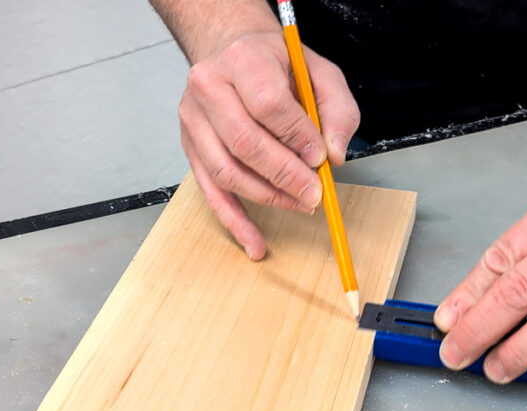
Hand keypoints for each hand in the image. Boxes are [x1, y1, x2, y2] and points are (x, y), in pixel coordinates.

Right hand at [179, 31, 359, 259]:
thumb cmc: (277, 64)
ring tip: (300, 205)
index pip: (267, 104)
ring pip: (226, 171)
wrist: (232, 51)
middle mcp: (209, 87)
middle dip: (284, 175)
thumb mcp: (319, 72)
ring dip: (268, 196)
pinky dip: (235, 221)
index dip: (296, 137)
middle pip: (244, 142)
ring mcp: (194, 119)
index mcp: (243, 60)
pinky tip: (254, 243)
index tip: (319, 158)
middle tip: (314, 193)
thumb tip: (334, 156)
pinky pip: (211, 192)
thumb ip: (336, 110)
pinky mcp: (190, 147)